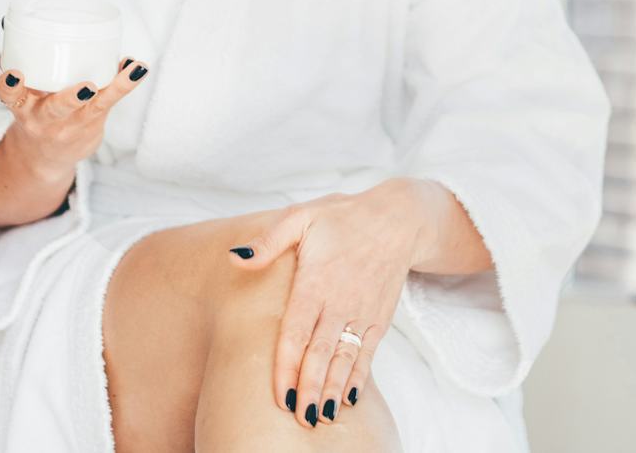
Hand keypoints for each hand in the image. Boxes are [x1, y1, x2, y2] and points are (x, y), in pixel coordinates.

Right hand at [0, 54, 148, 170]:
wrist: (44, 159)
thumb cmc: (35, 116)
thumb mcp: (21, 98)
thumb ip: (22, 70)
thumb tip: (15, 32)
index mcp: (23, 108)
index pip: (10, 97)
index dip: (9, 86)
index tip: (14, 74)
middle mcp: (46, 118)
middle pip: (57, 108)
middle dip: (72, 98)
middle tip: (88, 86)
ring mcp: (72, 124)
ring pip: (96, 106)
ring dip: (116, 86)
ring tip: (133, 69)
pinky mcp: (93, 124)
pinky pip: (111, 102)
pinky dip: (126, 83)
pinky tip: (138, 68)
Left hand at [226, 183, 419, 427]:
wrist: (399, 219)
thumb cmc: (344, 218)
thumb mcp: (303, 217)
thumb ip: (269, 241)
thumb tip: (237, 258)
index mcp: (316, 281)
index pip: (297, 332)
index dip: (288, 366)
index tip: (280, 395)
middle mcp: (340, 302)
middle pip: (321, 353)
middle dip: (309, 388)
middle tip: (299, 417)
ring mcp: (362, 313)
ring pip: (345, 359)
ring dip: (332, 389)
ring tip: (320, 416)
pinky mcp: (379, 319)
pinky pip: (367, 354)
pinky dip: (358, 378)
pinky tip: (347, 399)